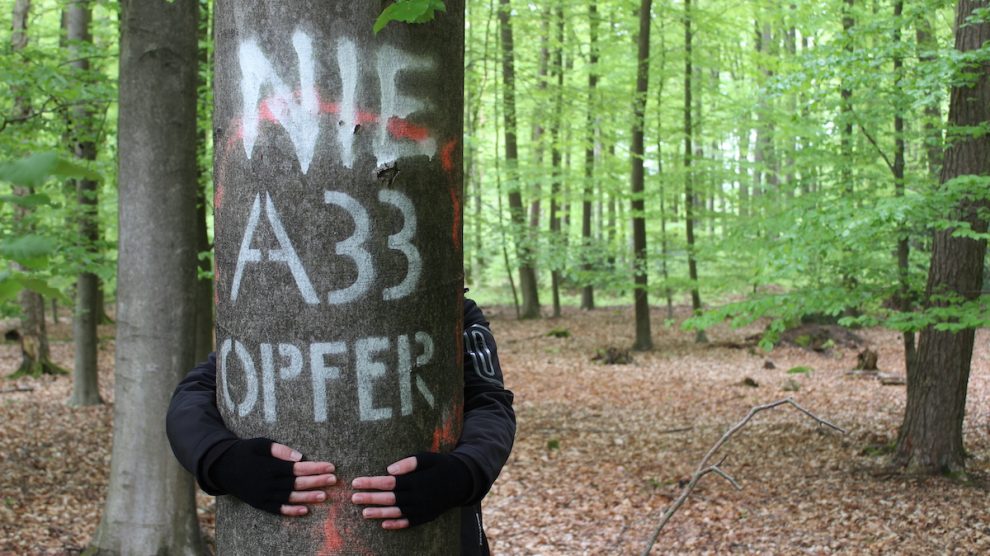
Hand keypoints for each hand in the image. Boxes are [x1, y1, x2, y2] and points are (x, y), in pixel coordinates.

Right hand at [209, 438, 335, 516]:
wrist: (222, 468)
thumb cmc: (245, 451)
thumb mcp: (260, 444)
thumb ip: (280, 450)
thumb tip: (300, 456)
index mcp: (269, 466)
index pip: (297, 468)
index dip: (315, 468)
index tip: (331, 466)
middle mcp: (267, 482)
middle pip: (296, 483)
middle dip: (317, 481)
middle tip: (333, 480)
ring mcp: (263, 495)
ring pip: (289, 497)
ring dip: (308, 497)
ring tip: (324, 495)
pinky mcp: (259, 503)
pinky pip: (277, 509)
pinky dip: (291, 511)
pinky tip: (305, 510)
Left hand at [351, 452, 472, 528]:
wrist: (462, 482)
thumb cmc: (441, 465)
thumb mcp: (428, 458)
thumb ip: (409, 463)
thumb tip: (388, 470)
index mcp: (417, 480)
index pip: (389, 482)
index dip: (372, 483)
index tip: (356, 482)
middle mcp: (419, 497)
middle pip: (390, 499)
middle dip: (371, 498)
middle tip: (354, 498)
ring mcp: (423, 509)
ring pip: (397, 512)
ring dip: (380, 513)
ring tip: (364, 513)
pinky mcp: (426, 516)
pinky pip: (409, 523)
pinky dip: (396, 524)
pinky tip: (383, 525)